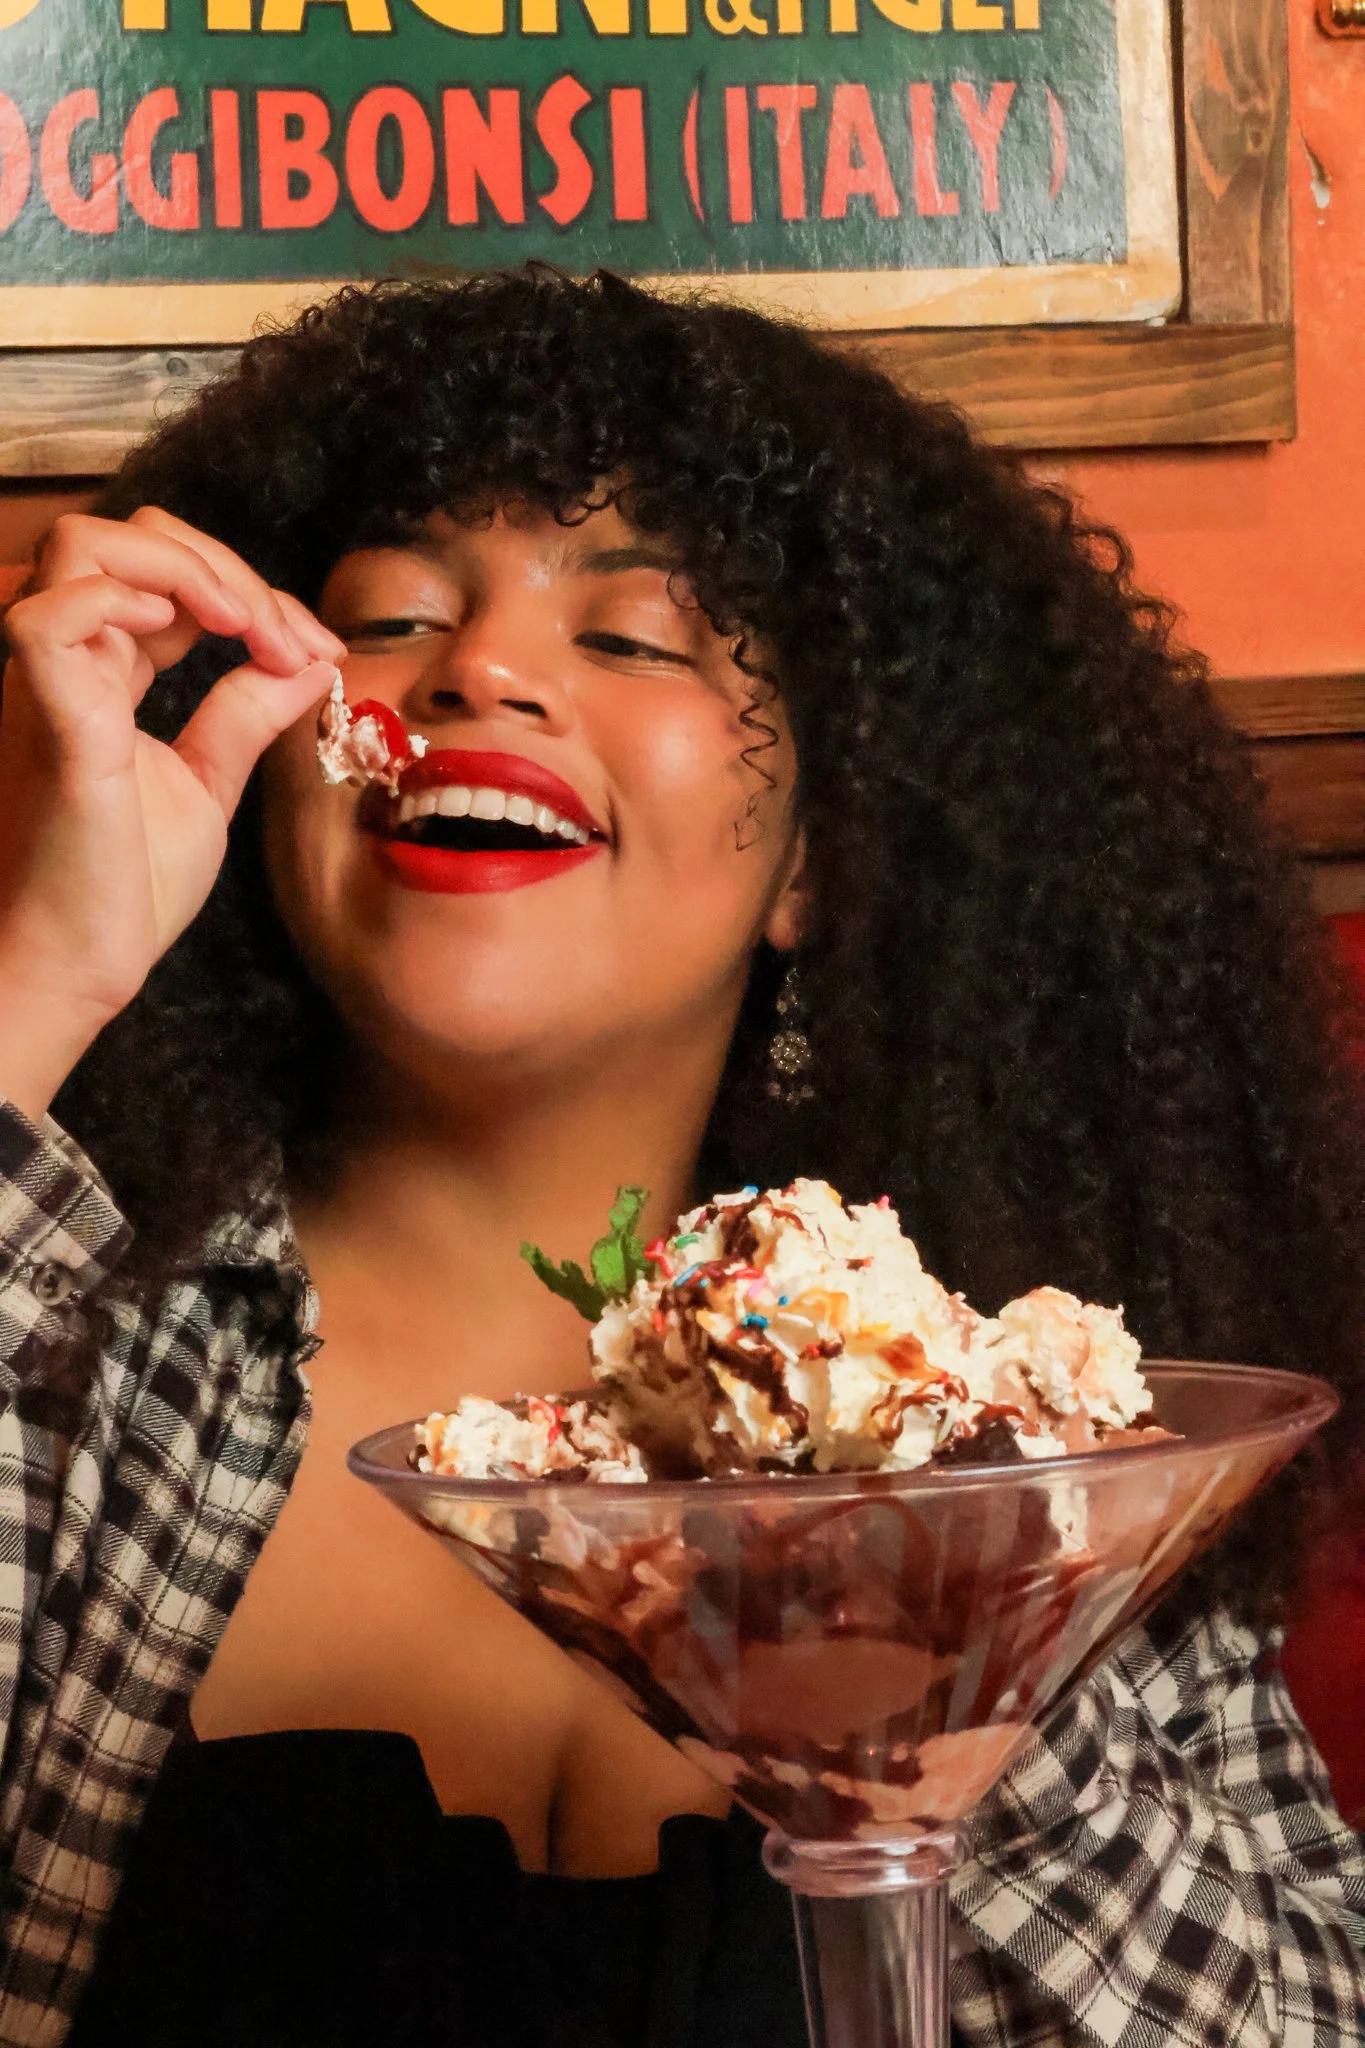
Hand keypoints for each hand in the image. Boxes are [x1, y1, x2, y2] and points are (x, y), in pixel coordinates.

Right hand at [0, 506, 345, 1122]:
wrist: (78, 970)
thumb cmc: (119, 893)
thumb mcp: (206, 785)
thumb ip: (245, 716)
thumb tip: (309, 662)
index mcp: (101, 677)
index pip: (163, 581)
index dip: (246, 592)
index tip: (315, 647)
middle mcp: (66, 668)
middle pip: (121, 541)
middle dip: (220, 564)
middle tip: (285, 633)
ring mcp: (47, 689)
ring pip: (81, 550)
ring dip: (182, 566)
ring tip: (244, 622)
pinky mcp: (48, 727)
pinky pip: (43, 621)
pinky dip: (115, 601)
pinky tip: (182, 630)